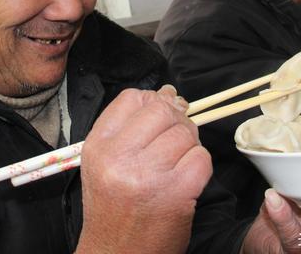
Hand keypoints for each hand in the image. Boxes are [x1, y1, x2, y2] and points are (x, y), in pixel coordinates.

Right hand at [76, 85, 211, 253]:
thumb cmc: (113, 207)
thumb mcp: (105, 161)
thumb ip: (130, 125)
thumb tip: (169, 94)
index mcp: (99, 145)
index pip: (133, 98)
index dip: (154, 99)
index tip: (161, 110)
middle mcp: (120, 157)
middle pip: (163, 111)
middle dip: (176, 119)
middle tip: (174, 136)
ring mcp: (148, 176)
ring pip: (185, 133)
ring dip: (189, 144)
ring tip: (176, 161)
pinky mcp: (177, 194)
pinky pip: (202, 157)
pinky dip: (199, 164)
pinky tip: (186, 177)